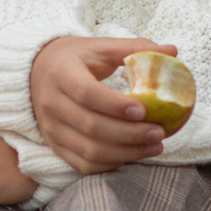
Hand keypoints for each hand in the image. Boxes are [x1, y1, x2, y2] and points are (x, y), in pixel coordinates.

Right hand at [30, 35, 175, 174]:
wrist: (37, 72)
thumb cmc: (76, 59)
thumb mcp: (100, 47)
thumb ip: (134, 48)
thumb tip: (172, 51)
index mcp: (61, 74)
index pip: (86, 93)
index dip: (114, 105)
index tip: (143, 109)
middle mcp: (51, 104)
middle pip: (91, 126)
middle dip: (129, 134)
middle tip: (159, 132)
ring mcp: (51, 129)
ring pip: (89, 150)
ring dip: (126, 153)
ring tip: (155, 146)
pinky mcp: (55, 146)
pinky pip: (83, 164)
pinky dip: (111, 164)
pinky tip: (133, 155)